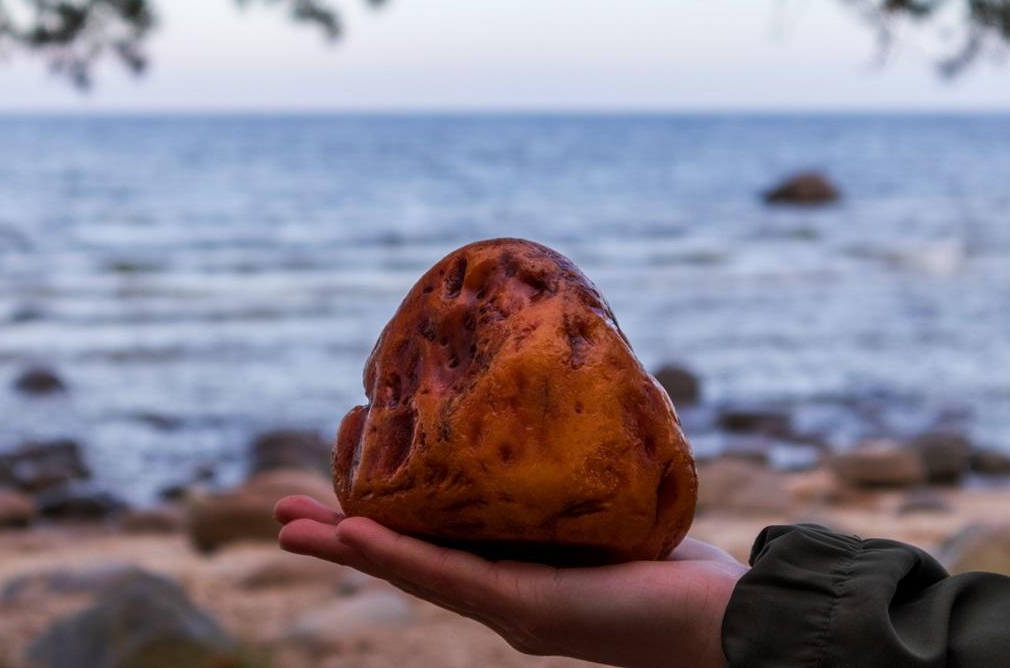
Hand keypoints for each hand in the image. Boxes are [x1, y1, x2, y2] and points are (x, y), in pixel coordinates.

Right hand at [275, 495, 745, 667]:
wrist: (726, 622)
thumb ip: (577, 467)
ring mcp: (508, 607)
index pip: (431, 544)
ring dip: (350, 547)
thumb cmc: (676, 564)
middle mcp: (500, 596)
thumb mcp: (610, 504)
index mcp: (512, 572)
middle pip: (405, 562)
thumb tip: (570, 388)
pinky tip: (355, 536)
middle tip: (282, 516)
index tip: (336, 492)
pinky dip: (397, 556)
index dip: (378, 523)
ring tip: (293, 526)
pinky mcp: (528, 609)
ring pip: (413, 572)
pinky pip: (450, 577)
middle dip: (342, 540)